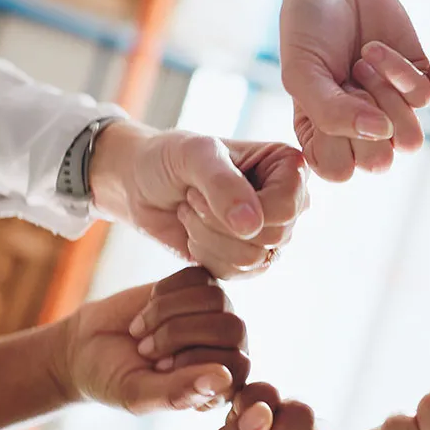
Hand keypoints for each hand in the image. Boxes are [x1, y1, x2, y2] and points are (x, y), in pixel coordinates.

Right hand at [55, 267, 250, 413]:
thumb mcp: (138, 394)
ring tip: (141, 331)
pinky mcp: (198, 286)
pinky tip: (147, 308)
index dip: (195, 362)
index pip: (238, 366)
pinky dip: (165, 292)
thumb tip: (223, 378)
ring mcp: (215, 314)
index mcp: (221, 384)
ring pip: (215, 299)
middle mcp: (226, 348)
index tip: (158, 369)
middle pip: (231, 328)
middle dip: (178, 334)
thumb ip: (178, 393)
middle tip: (144, 350)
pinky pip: (198, 277)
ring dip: (166, 313)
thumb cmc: (115, 378)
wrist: (87, 346)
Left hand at [90, 120, 308, 278]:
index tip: (205, 184)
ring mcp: (270, 233)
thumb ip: (223, 184)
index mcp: (288, 167)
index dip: (244, 207)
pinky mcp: (248, 260)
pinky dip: (204, 254)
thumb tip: (252, 227)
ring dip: (207, 237)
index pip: (286, 208)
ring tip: (191, 212)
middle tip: (192, 197)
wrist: (141, 183)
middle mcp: (288, 201)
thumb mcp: (194, 155)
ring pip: (253, 260)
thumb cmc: (170, 158)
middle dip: (218, 221)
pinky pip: (235, 274)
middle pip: (273, 237)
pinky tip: (193, 231)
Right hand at [274, 0, 429, 181]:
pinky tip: (375, 49)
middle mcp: (359, 128)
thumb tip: (381, 135)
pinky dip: (398, 71)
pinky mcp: (418, 82)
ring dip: (386, 102)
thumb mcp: (302, 71)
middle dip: (364, 122)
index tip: (322, 101)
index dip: (336, 142)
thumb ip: (329, 113)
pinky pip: (423, 99)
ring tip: (361, 67)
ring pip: (409, 140)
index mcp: (323, 134)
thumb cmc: (308, 25)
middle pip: (379, 163)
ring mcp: (390, 107)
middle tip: (346, 82)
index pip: (338, 171)